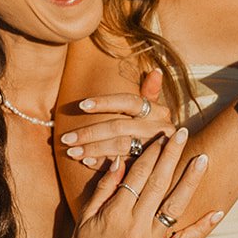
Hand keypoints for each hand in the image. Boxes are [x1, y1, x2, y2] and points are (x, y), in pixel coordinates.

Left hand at [58, 68, 175, 166]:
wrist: (171, 162)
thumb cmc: (155, 131)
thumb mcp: (156, 112)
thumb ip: (151, 92)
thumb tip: (155, 71)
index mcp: (158, 112)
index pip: (130, 101)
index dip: (105, 102)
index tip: (81, 105)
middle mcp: (159, 128)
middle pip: (119, 126)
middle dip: (90, 132)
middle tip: (66, 138)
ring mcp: (155, 149)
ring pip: (119, 146)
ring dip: (93, 149)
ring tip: (71, 152)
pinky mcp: (148, 167)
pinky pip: (122, 165)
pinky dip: (102, 163)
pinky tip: (86, 161)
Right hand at [64, 129, 222, 237]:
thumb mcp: (85, 216)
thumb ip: (104, 189)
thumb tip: (119, 161)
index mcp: (115, 215)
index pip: (137, 176)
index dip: (150, 154)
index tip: (161, 137)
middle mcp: (135, 228)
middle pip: (159, 184)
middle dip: (172, 156)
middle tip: (183, 134)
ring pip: (175, 208)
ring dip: (191, 182)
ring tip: (202, 159)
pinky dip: (203, 227)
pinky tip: (217, 211)